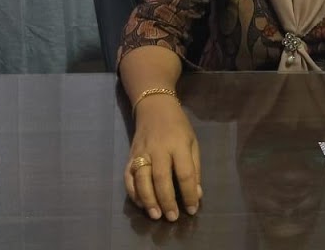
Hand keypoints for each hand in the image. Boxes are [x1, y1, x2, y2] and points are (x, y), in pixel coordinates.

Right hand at [124, 95, 201, 220]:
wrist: (154, 106)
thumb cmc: (178, 126)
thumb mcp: (192, 142)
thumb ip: (194, 168)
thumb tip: (196, 195)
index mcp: (178, 145)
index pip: (184, 173)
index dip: (189, 194)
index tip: (192, 210)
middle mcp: (158, 149)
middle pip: (161, 178)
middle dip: (167, 200)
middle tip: (172, 218)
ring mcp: (142, 152)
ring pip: (142, 179)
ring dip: (148, 200)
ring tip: (155, 215)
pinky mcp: (130, 156)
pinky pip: (128, 177)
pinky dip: (133, 192)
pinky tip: (141, 204)